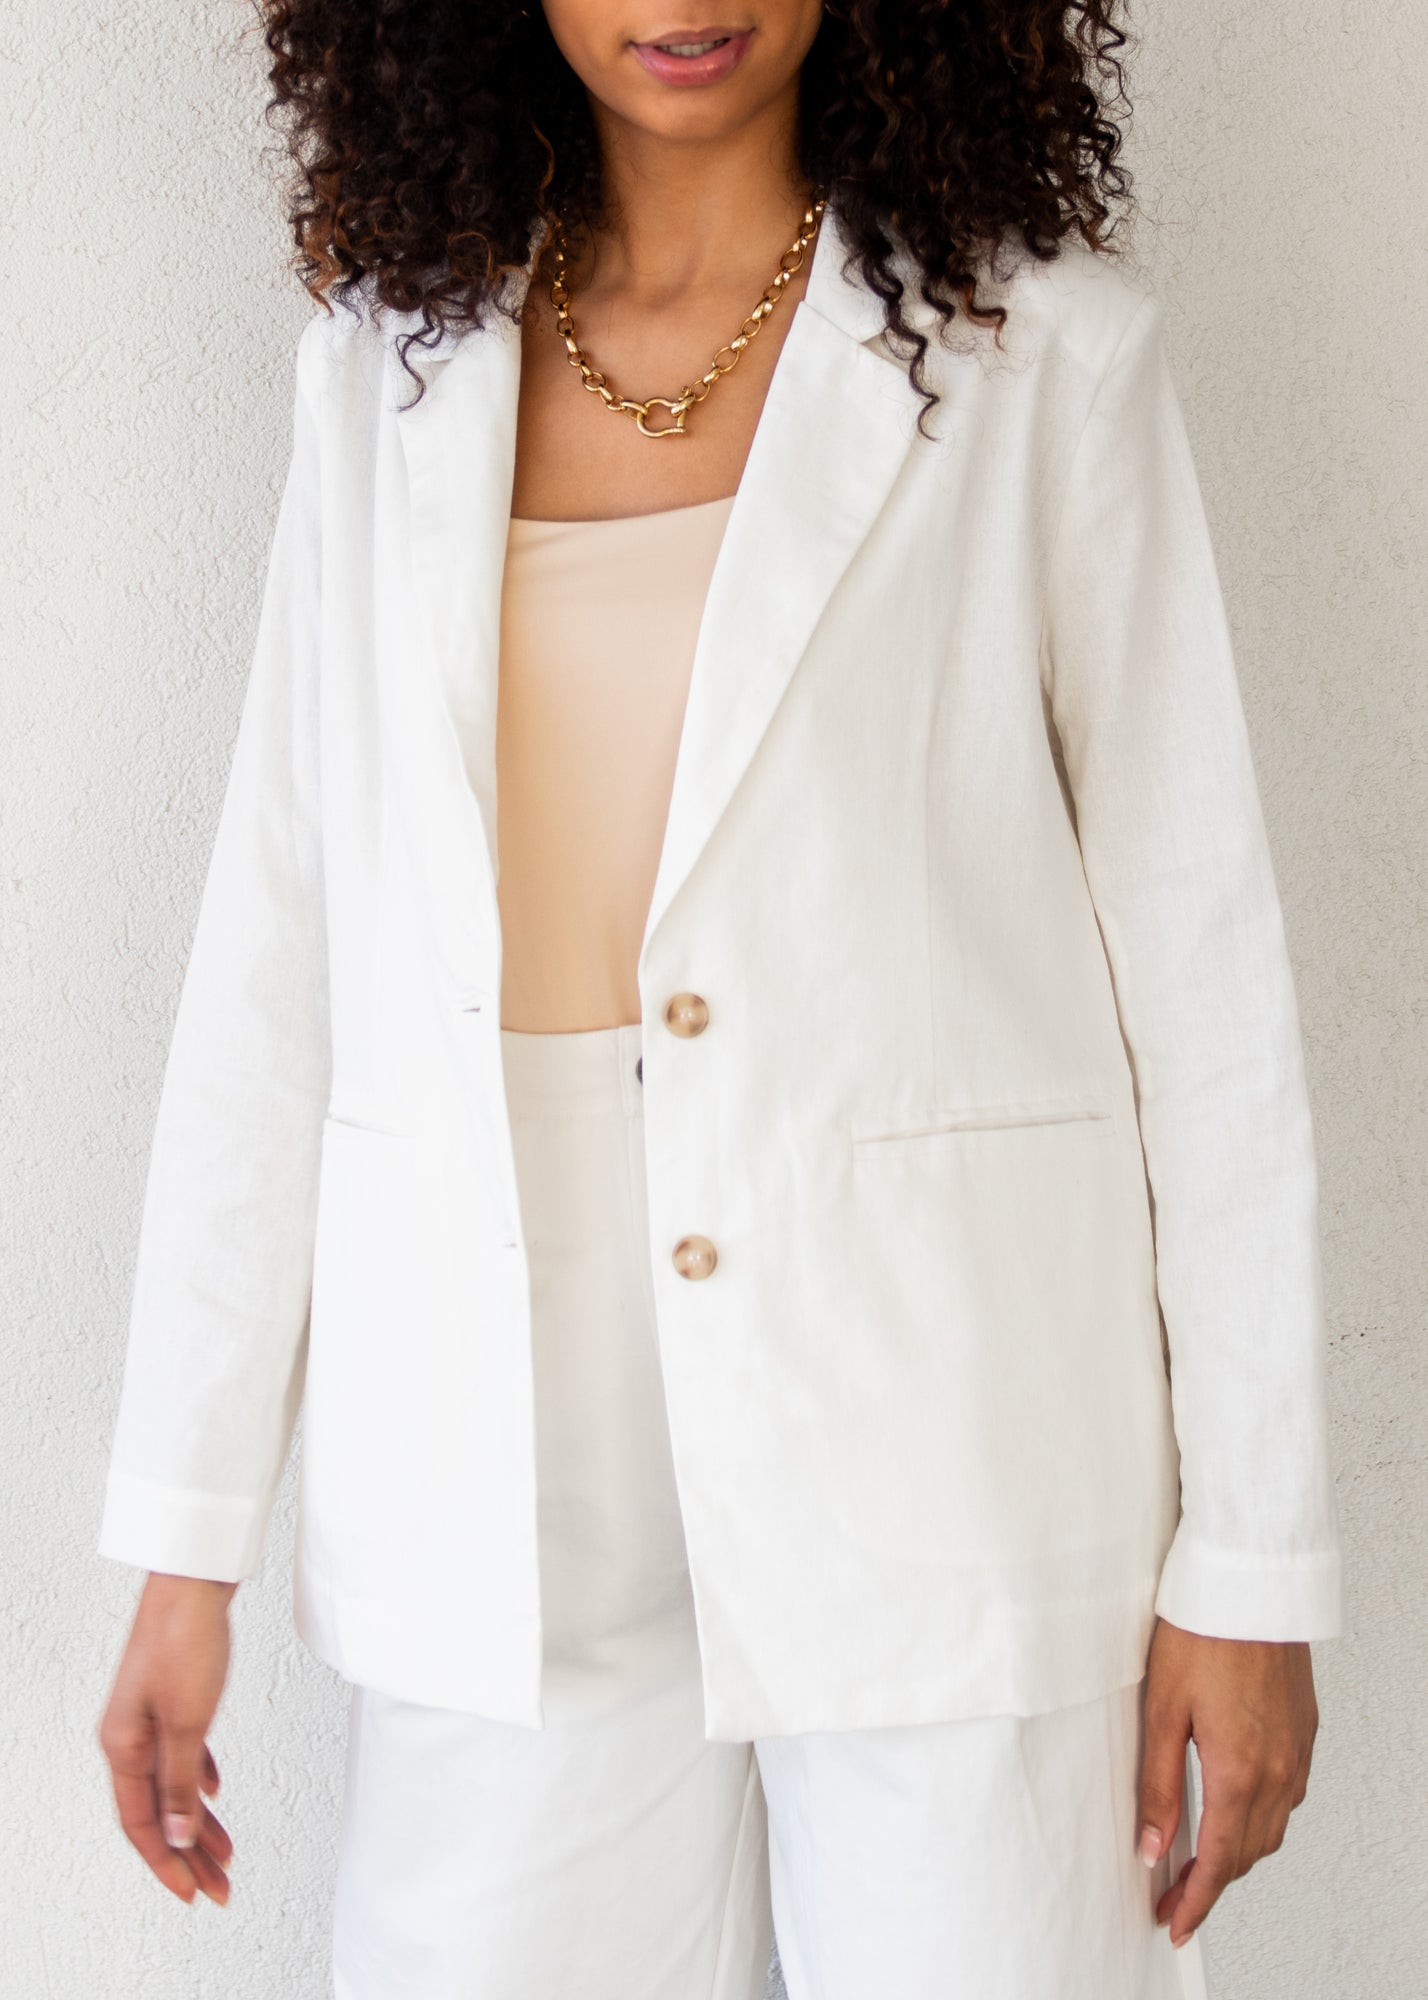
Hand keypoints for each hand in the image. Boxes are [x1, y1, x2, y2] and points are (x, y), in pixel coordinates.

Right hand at [98, 1572, 237, 1905]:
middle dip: (190, 1854)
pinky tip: (214, 1789)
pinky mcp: (172, 1696)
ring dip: (200, 1820)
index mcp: (122, 1745)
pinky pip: (182, 1754)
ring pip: (173, 1784)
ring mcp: (150, 1715)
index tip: (192, 1893)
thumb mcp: (187, 1720)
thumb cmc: (183, 1636)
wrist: (193, 1579)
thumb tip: (180, 1836)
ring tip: (225, 1852)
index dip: (167, 1863)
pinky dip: (198, 1777)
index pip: (141, 1824)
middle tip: (217, 1886)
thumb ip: (181, 1782)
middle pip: (159, 1811)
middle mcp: (129, 1735)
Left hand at [1137, 1617, 1318, 1947]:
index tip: (1174, 1924)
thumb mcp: (1162, 1710)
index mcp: (1240, 1770)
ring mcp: (1297, 1751)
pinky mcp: (1302, 1730)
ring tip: (1201, 1863)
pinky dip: (1260, 1819)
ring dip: (1238, 1853)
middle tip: (1175, 1900)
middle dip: (1213, 1884)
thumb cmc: (1201, 1632)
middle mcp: (1278, 1769)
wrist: (1249, 1581)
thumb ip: (1159, 1785)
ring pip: (1271, 1827)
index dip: (1196, 1901)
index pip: (1219, 1860)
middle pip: (1248, 1851)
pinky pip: (1286, 1796)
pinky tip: (1236, 1811)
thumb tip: (1153, 1846)